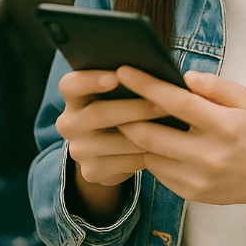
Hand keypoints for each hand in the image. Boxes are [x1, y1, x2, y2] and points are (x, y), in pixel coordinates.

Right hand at [56, 69, 169, 219]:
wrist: (112, 153)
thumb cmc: (126, 110)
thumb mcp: (121, 95)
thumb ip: (131, 82)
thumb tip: (159, 74)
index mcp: (74, 97)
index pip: (70, 85)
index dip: (90, 79)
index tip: (117, 76)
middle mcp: (69, 123)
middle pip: (98, 113)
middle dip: (136, 108)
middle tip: (165, 104)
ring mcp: (78, 150)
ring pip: (115, 141)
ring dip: (147, 133)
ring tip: (175, 126)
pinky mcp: (92, 171)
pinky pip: (124, 163)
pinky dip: (148, 154)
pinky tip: (167, 148)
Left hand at [114, 68, 245, 244]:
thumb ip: (216, 86)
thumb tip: (184, 77)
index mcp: (225, 126)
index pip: (178, 102)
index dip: (147, 86)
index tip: (125, 71)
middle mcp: (209, 155)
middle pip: (149, 134)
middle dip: (127, 116)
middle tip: (117, 102)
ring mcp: (198, 178)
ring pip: (148, 154)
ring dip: (139, 137)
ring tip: (136, 123)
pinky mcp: (191, 193)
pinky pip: (158, 172)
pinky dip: (153, 156)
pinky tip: (159, 146)